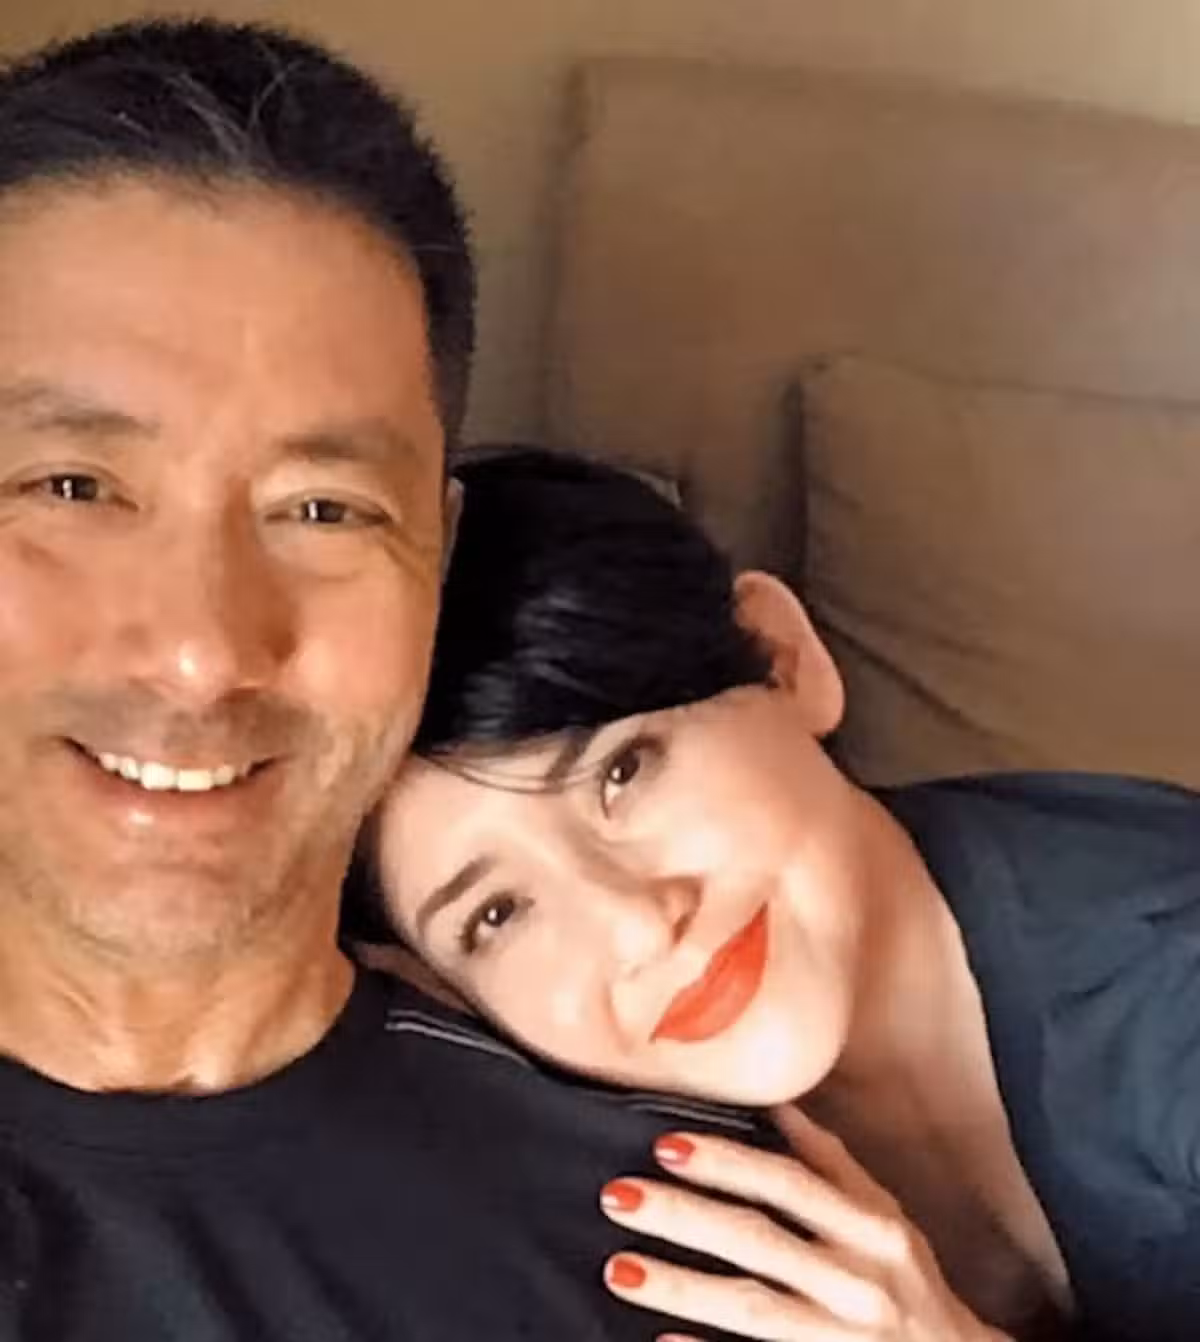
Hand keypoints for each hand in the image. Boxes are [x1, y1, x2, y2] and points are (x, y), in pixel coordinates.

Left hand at [599, 1105, 1008, 1340]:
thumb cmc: (912, 1284)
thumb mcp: (887, 1218)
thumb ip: (831, 1165)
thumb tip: (777, 1104)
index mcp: (872, 1230)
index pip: (790, 1185)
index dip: (727, 1161)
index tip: (665, 1145)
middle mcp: (860, 1282)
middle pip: (758, 1242)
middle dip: (684, 1217)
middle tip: (618, 1196)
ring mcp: (843, 1338)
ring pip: (751, 1309)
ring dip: (680, 1288)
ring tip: (619, 1269)